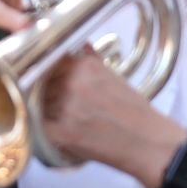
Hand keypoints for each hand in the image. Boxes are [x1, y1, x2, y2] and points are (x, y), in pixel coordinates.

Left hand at [35, 47, 186, 186]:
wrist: (149, 143)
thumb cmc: (134, 110)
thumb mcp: (112, 76)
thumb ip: (90, 61)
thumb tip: (79, 44)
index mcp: (82, 66)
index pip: (47, 62)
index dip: (44, 72)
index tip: (46, 79)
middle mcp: (71, 82)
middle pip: (39, 83)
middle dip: (43, 92)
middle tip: (52, 102)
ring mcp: (64, 107)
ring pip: (37, 104)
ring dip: (42, 110)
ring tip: (57, 118)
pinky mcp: (61, 132)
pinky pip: (38, 127)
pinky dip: (44, 129)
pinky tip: (55, 132)